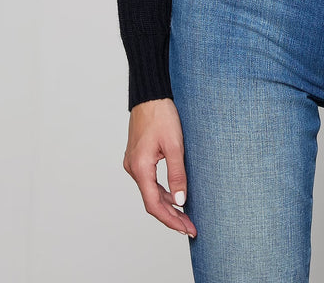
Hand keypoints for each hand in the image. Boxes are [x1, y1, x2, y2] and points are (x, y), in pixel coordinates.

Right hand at [123, 97, 196, 237]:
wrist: (150, 95)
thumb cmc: (162, 115)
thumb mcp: (175, 145)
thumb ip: (177, 174)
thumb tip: (181, 200)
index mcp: (140, 168)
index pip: (154, 205)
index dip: (171, 220)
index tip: (187, 229)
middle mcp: (133, 169)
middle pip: (152, 201)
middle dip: (171, 216)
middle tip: (190, 227)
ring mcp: (134, 163)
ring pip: (150, 192)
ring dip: (167, 205)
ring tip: (186, 216)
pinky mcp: (138, 157)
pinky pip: (149, 181)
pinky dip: (162, 192)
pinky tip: (175, 195)